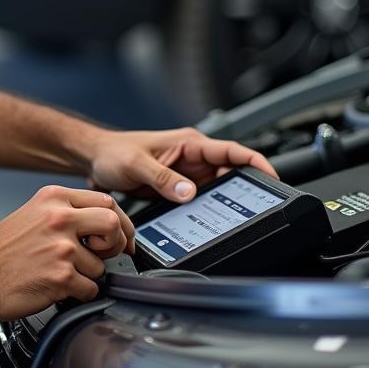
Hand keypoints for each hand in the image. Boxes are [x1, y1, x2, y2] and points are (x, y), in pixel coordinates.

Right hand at [0, 185, 134, 320]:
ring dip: (89, 275)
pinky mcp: (61, 276)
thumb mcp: (32, 213)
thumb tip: (99, 223)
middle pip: (113, 224)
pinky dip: (80, 294)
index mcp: (53, 198)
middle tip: (103, 254)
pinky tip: (60, 288)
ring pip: (101, 264)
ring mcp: (61, 247)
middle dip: (115, 244)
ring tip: (65, 274)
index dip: (120, 222)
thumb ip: (64, 211)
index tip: (121, 236)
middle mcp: (59, 218)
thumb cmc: (1, 250)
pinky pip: (90, 288)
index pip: (106, 201)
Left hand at [86, 126, 277, 202]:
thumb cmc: (112, 153)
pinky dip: (210, 210)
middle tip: (259, 209)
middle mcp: (193, 158)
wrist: (95, 161)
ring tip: (237, 220)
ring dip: (228, 203)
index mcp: (190, 144)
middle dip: (247, 189)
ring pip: (220, 190)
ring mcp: (188, 175)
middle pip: (232, 173)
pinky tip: (211, 223)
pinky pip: (203, 201)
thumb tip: (190, 192)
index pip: (232, 151)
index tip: (273, 177)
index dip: (256, 162)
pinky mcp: (180, 189)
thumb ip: (163, 178)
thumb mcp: (136, 164)